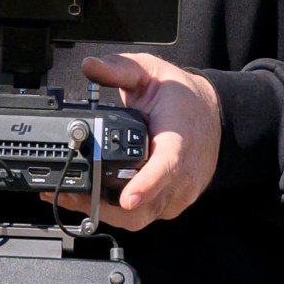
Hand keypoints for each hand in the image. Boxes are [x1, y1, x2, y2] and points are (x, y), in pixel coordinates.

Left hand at [45, 53, 221, 230]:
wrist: (214, 118)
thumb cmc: (184, 100)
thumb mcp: (152, 71)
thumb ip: (121, 68)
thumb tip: (90, 66)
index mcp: (179, 142)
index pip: (166, 169)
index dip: (145, 185)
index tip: (127, 198)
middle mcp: (181, 176)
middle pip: (146, 206)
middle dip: (105, 207)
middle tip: (70, 194)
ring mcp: (176, 194)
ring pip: (140, 217)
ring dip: (104, 212)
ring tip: (70, 196)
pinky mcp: (169, 203)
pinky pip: (142, 216)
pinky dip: (115, 212)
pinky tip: (91, 198)